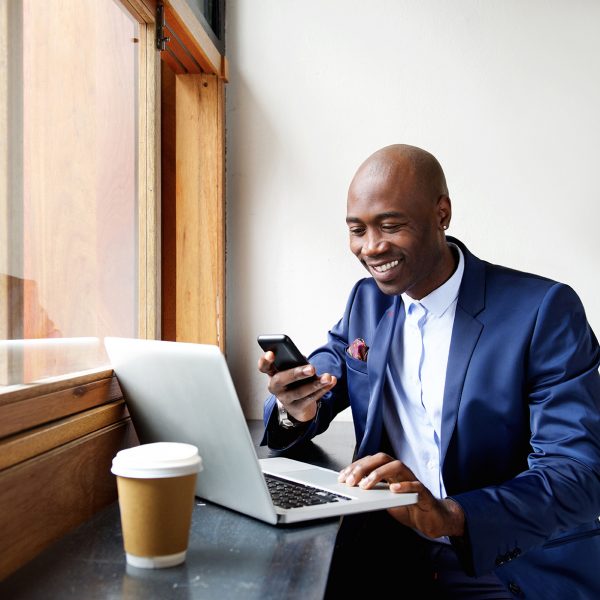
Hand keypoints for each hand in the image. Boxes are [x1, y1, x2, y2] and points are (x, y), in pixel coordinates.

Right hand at [257, 351, 336, 421]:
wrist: (298, 404)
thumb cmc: (294, 381)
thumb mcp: (292, 370)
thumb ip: (295, 363)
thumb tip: (304, 361)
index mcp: (272, 373)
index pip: (264, 367)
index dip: (265, 360)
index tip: (271, 353)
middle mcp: (275, 387)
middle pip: (281, 380)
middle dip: (296, 373)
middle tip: (312, 368)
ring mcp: (285, 399)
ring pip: (299, 392)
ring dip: (315, 384)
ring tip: (327, 377)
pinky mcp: (297, 408)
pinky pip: (311, 399)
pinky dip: (323, 389)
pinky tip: (331, 382)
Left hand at [337, 453, 464, 538]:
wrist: (431, 520)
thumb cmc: (408, 507)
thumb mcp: (384, 500)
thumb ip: (373, 493)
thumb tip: (352, 491)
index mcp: (390, 472)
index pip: (371, 461)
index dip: (355, 467)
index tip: (342, 476)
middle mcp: (401, 472)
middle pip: (382, 459)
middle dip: (364, 467)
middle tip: (350, 481)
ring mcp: (413, 480)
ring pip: (398, 466)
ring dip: (380, 473)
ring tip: (366, 485)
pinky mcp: (424, 493)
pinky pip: (416, 485)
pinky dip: (405, 485)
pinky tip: (393, 489)